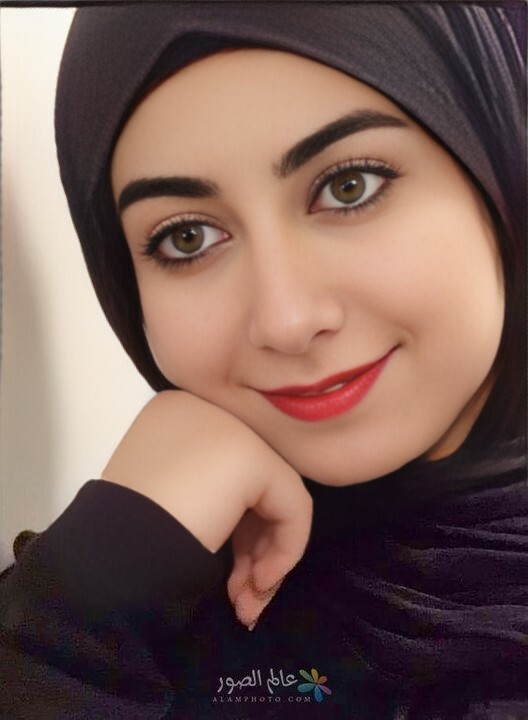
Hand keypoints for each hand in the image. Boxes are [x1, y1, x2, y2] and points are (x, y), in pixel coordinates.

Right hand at [102, 390, 312, 628]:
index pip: (227, 470)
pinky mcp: (253, 456)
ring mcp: (231, 427)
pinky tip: (258, 584)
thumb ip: (207, 495)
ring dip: (265, 558)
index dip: (236, 527)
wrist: (109, 553)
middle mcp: (206, 409)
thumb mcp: (166, 499)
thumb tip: (247, 521)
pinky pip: (292, 506)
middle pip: (253, 483)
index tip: (229, 574)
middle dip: (253, 548)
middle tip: (244, 597)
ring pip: (275, 495)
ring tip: (248, 604)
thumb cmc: (126, 536)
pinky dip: (285, 549)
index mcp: (178, 415)